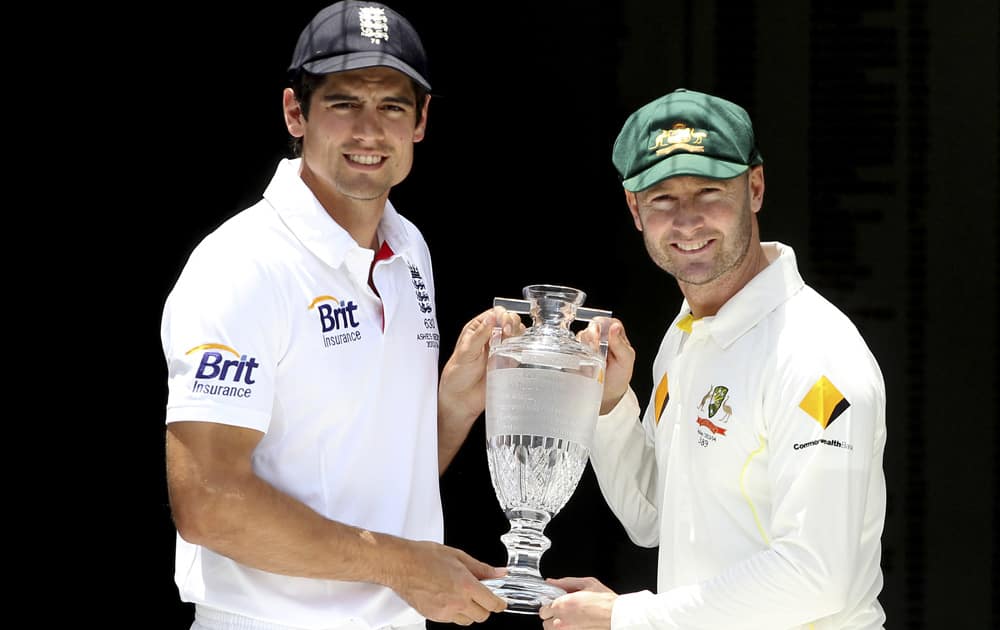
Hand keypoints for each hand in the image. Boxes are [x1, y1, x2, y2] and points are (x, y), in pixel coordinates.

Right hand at [389, 540, 507, 624]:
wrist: (401, 564)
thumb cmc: (424, 557)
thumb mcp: (458, 556)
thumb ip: (482, 568)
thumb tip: (499, 573)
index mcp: (466, 585)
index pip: (492, 604)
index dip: (500, 603)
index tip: (501, 601)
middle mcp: (457, 602)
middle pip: (482, 616)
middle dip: (485, 607)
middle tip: (481, 595)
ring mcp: (445, 611)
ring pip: (467, 621)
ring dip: (470, 612)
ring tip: (463, 596)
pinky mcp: (434, 616)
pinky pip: (452, 620)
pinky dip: (455, 613)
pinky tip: (449, 598)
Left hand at [439, 306, 524, 425]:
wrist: (461, 398)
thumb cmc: (457, 375)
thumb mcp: (465, 352)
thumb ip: (479, 334)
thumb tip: (491, 317)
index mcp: (477, 329)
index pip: (496, 313)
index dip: (502, 316)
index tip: (502, 325)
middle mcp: (490, 336)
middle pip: (510, 320)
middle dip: (512, 323)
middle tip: (506, 334)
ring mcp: (500, 348)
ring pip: (517, 333)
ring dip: (517, 335)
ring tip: (508, 343)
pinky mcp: (508, 361)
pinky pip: (519, 350)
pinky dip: (521, 348)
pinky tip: (512, 353)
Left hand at [539, 577, 616, 629]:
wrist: (618, 616)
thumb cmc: (606, 601)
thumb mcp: (587, 583)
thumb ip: (565, 582)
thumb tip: (551, 582)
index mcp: (562, 604)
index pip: (543, 609)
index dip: (550, 606)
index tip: (556, 605)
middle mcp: (561, 621)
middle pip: (545, 623)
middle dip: (553, 617)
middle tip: (565, 613)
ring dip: (558, 626)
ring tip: (571, 620)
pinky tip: (576, 625)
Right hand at [577, 317, 634, 413]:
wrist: (607, 394)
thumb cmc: (619, 376)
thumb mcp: (626, 360)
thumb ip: (621, 344)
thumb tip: (615, 327)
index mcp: (615, 335)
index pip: (608, 321)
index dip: (604, 326)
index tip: (603, 336)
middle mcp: (601, 337)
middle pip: (593, 325)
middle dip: (594, 335)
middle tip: (597, 349)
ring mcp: (588, 345)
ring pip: (582, 335)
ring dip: (586, 345)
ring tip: (593, 359)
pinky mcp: (577, 353)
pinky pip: (572, 346)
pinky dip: (576, 352)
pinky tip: (584, 362)